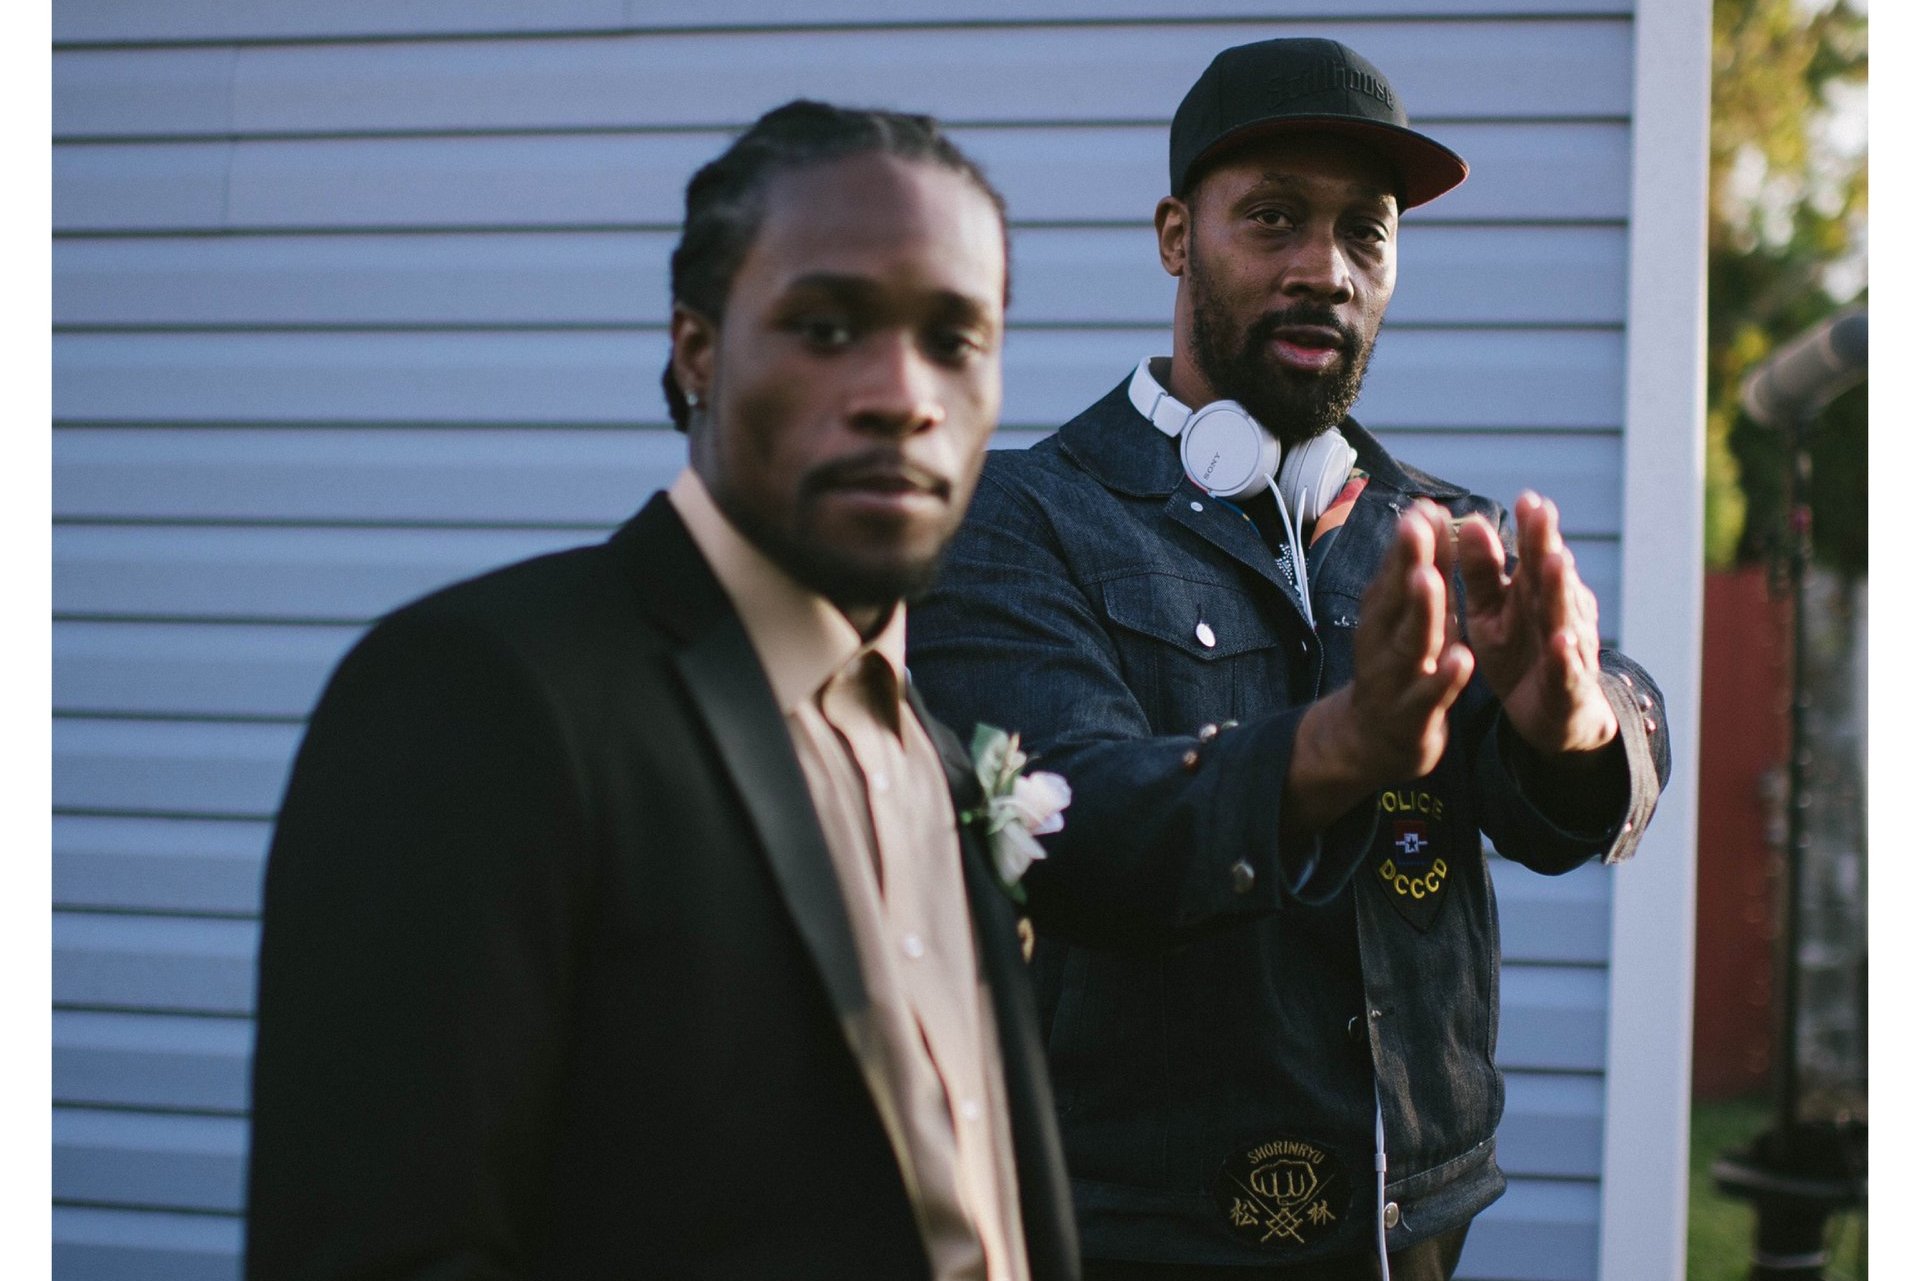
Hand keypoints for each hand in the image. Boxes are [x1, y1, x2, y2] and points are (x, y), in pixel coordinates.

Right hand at [1286, 501, 1474, 832]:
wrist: (1373, 740)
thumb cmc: (1401, 664)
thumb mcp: (1411, 614)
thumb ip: (1425, 566)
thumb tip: (1429, 508)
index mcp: (1384, 613)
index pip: (1395, 571)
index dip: (1408, 541)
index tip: (1421, 508)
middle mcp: (1382, 641)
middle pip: (1394, 599)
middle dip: (1405, 562)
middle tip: (1416, 528)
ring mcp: (1395, 679)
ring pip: (1409, 642)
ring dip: (1420, 610)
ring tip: (1431, 579)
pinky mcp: (1413, 715)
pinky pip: (1430, 695)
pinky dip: (1444, 678)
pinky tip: (1462, 659)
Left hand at [1456, 492, 1618, 758]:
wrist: (1552, 715)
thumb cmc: (1520, 652)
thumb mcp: (1492, 611)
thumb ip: (1484, 573)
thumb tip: (1472, 523)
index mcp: (1534, 592)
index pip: (1534, 553)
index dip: (1532, 528)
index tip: (1526, 497)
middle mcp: (1557, 613)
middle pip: (1551, 575)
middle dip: (1546, 544)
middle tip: (1541, 512)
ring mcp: (1568, 649)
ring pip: (1565, 616)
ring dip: (1559, 590)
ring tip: (1553, 561)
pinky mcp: (1567, 687)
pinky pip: (1565, 671)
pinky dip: (1564, 657)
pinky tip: (1560, 641)